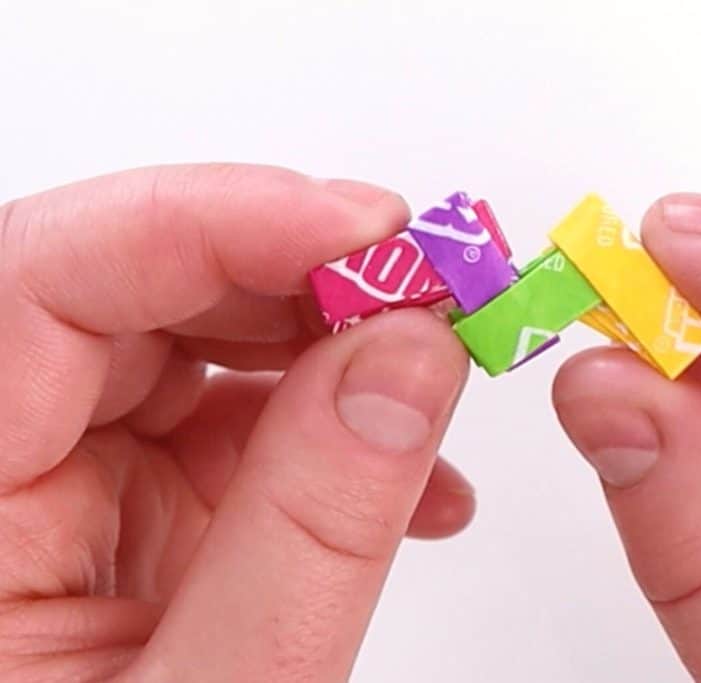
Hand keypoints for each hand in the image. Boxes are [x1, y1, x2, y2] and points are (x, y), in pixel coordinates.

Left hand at [0, 165, 472, 681]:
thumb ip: (314, 526)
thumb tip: (410, 359)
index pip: (41, 280)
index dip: (214, 221)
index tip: (367, 226)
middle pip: (127, 293)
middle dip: (298, 276)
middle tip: (428, 290)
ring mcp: (50, 480)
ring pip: (190, 344)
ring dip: (330, 351)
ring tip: (433, 391)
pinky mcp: (120, 503)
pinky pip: (226, 420)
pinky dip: (330, 429)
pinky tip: (405, 475)